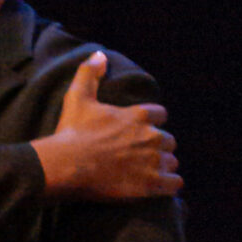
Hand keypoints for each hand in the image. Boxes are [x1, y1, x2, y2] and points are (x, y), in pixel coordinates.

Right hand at [30, 55, 181, 201]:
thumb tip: (99, 54)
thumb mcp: (78, 97)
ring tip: (148, 173)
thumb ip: (89, 74)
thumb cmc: (72, 133)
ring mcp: (152, 162)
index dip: (152, 123)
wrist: (66, 166)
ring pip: (171, 162)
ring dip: (163, 167)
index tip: (141, 131)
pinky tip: (159, 187)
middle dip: (158, 147)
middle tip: (142, 156)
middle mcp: (150, 136)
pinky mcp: (151, 185)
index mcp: (138, 115)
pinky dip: (169, 185)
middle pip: (168, 141)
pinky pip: (174, 184)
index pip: (160, 115)